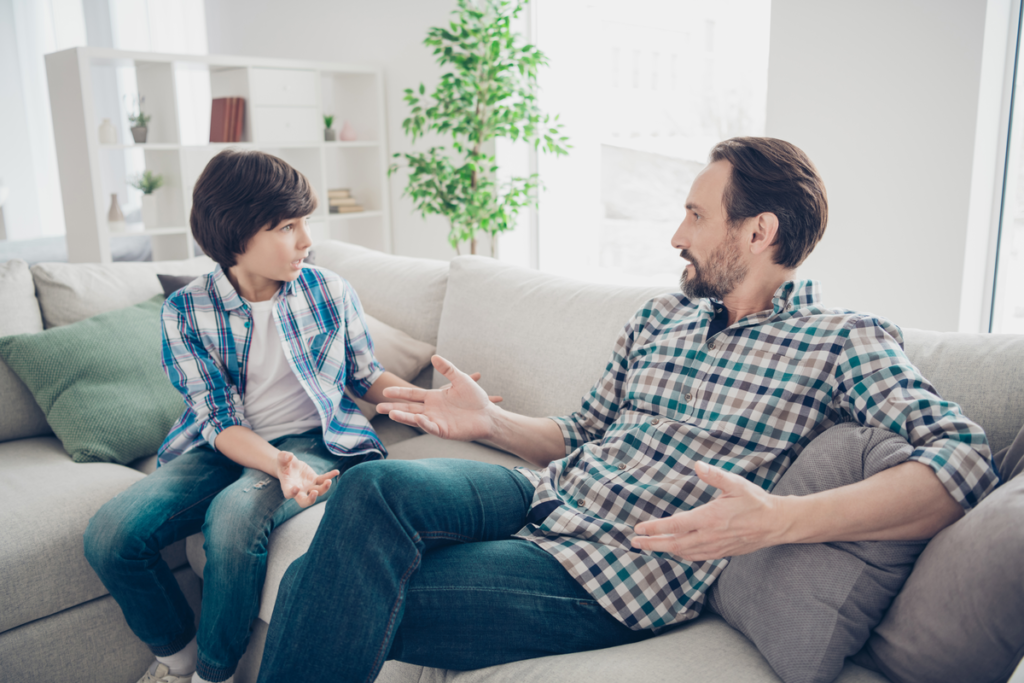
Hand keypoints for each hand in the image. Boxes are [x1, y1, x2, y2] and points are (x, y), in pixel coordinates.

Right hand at [276, 450, 339, 507]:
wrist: (289, 464)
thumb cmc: (283, 463)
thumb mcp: (281, 458)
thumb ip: (283, 457)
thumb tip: (288, 456)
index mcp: (287, 486)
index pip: (289, 494)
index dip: (292, 493)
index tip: (296, 488)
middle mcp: (299, 490)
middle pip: (304, 501)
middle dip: (310, 500)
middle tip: (314, 493)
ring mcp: (308, 486)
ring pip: (318, 492)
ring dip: (324, 488)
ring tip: (329, 481)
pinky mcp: (315, 480)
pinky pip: (323, 480)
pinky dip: (330, 476)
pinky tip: (336, 472)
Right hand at [376, 355, 498, 440]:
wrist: (489, 414)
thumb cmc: (475, 398)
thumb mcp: (461, 379)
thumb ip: (447, 369)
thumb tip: (433, 357)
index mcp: (433, 397)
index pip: (412, 394)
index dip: (399, 393)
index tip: (385, 391)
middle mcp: (431, 409)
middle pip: (408, 408)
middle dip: (393, 408)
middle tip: (378, 408)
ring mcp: (436, 421)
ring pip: (415, 418)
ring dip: (403, 416)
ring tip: (391, 414)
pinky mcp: (444, 431)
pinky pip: (431, 427)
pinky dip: (423, 423)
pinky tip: (417, 418)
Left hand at [631, 462, 788, 560]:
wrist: (776, 523)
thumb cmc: (755, 501)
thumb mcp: (736, 484)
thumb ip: (715, 475)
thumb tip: (698, 466)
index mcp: (710, 518)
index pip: (675, 525)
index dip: (654, 528)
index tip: (639, 528)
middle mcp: (710, 536)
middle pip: (674, 544)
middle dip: (652, 543)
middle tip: (634, 542)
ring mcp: (715, 547)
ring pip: (683, 552)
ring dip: (664, 550)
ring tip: (649, 546)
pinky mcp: (721, 553)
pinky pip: (696, 557)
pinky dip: (681, 554)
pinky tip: (674, 550)